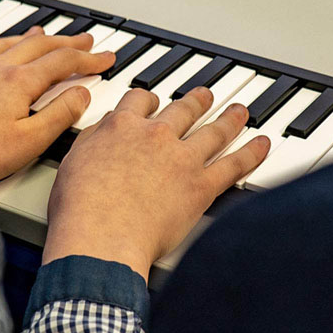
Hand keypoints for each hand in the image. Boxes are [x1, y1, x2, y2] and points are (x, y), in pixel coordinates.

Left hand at [0, 29, 114, 184]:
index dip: (88, 59)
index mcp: (19, 82)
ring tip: (42, 33)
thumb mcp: (30, 141)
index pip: (63, 63)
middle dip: (66, 42)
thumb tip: (80, 95)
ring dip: (28, 36)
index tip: (105, 58)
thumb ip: (59, 115)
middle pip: (38, 45)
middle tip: (85, 41)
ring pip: (5, 43)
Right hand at [43, 87, 269, 282]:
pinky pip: (233, 164)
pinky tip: (261, 145)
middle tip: (205, 95)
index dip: (149, 100)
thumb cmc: (80, 210)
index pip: (139, 101)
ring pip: (212, 131)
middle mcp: (154, 136)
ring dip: (229, 119)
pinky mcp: (201, 186)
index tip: (155, 101)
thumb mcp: (71, 163)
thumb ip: (91, 142)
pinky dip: (252, 153)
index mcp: (121, 128)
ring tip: (239, 112)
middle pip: (182, 110)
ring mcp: (181, 159)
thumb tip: (101, 132)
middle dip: (196, 101)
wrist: (100, 236)